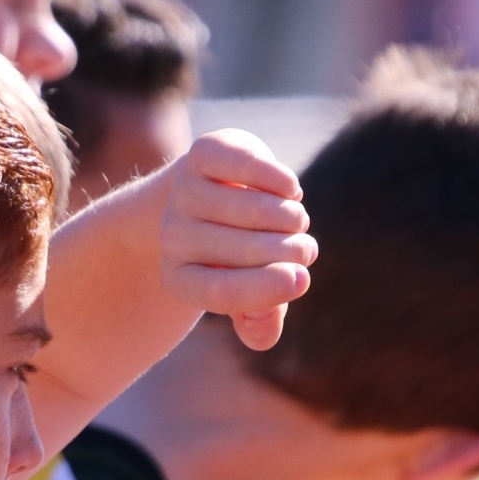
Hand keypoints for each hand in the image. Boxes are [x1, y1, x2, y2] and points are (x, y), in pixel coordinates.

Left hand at [160, 130, 315, 351]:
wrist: (210, 190)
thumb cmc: (239, 253)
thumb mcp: (251, 291)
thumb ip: (262, 323)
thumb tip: (266, 324)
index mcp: (179, 279)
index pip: (222, 292)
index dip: (267, 289)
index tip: (303, 280)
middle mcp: (173, 238)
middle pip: (245, 250)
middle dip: (291, 251)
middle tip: (305, 250)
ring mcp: (184, 194)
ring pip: (253, 210)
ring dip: (291, 218)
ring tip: (296, 222)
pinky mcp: (203, 155)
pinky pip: (250, 167)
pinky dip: (281, 182)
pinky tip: (290, 191)